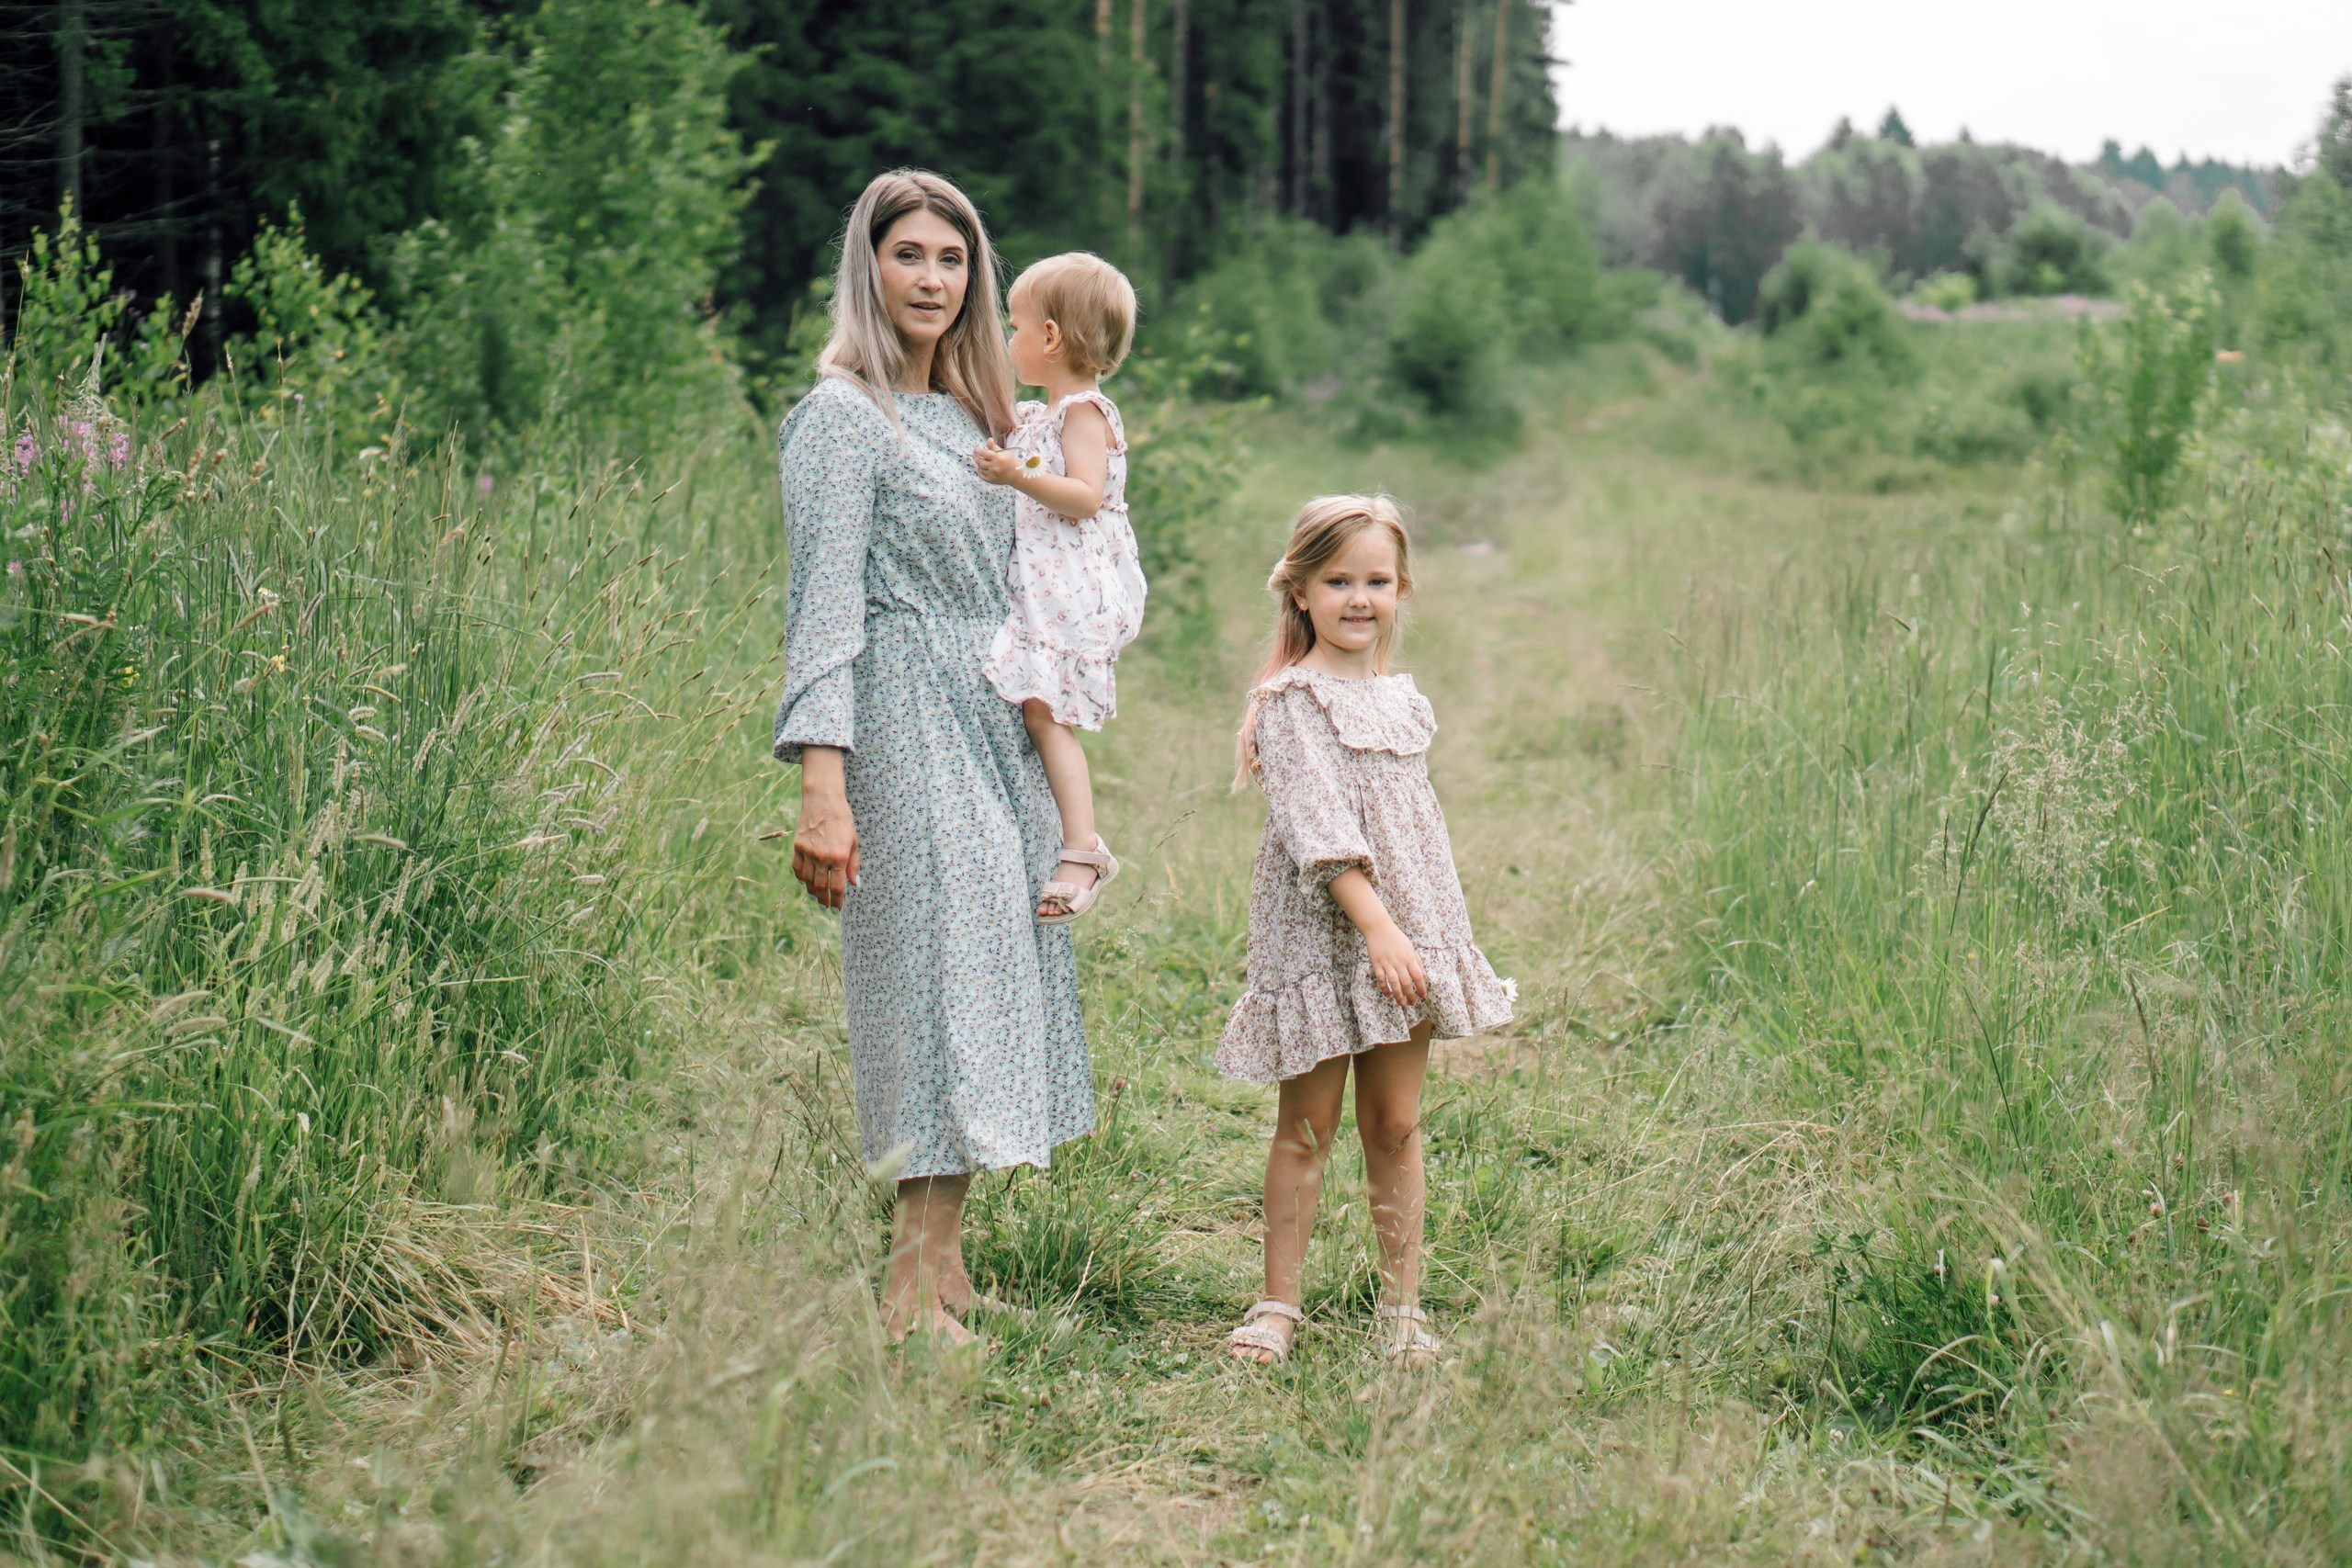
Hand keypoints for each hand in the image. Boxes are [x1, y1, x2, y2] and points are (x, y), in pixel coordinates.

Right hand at [791, 746, 859, 908]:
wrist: (823, 800)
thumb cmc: (842, 819)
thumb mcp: (853, 841)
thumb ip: (853, 863)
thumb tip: (854, 883)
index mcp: (839, 857)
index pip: (837, 887)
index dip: (837, 901)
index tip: (837, 908)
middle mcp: (822, 857)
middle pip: (821, 887)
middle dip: (824, 900)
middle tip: (826, 907)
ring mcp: (808, 852)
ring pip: (808, 881)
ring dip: (812, 892)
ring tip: (817, 897)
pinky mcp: (798, 847)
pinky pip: (798, 869)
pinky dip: (801, 878)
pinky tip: (806, 882)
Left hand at [972, 439, 1026, 486]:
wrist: (1016, 475)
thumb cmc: (1009, 461)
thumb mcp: (1003, 452)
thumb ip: (994, 446)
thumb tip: (989, 439)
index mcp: (998, 458)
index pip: (983, 453)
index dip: (978, 450)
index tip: (976, 449)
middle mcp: (995, 467)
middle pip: (980, 461)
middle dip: (975, 456)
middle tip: (974, 453)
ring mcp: (993, 474)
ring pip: (980, 468)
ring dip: (979, 464)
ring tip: (981, 461)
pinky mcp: (992, 480)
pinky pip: (981, 475)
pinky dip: (980, 471)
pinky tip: (982, 468)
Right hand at [1364, 922, 1429, 1009]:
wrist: (1378, 928)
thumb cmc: (1396, 937)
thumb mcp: (1410, 947)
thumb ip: (1417, 961)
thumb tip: (1424, 975)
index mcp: (1409, 958)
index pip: (1418, 976)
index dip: (1421, 988)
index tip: (1423, 996)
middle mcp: (1399, 962)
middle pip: (1406, 983)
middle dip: (1410, 995)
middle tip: (1413, 1004)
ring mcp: (1387, 964)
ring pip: (1394, 983)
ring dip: (1398, 995)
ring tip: (1402, 1003)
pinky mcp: (1377, 964)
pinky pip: (1381, 979)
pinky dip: (1385, 988)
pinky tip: (1388, 995)